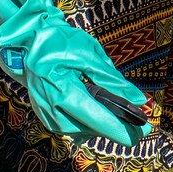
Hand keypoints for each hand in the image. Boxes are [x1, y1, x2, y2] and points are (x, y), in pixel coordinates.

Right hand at [0, 0, 151, 146]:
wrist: (29, 40)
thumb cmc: (60, 42)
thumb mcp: (90, 54)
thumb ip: (113, 81)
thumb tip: (138, 100)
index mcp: (62, 90)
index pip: (97, 118)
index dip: (122, 128)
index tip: (143, 131)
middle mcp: (51, 108)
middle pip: (89, 128)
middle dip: (115, 128)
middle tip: (138, 124)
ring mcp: (45, 114)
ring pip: (80, 131)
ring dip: (101, 125)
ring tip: (119, 116)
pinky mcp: (45, 116)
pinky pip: (71, 127)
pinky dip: (87, 122)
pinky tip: (99, 113)